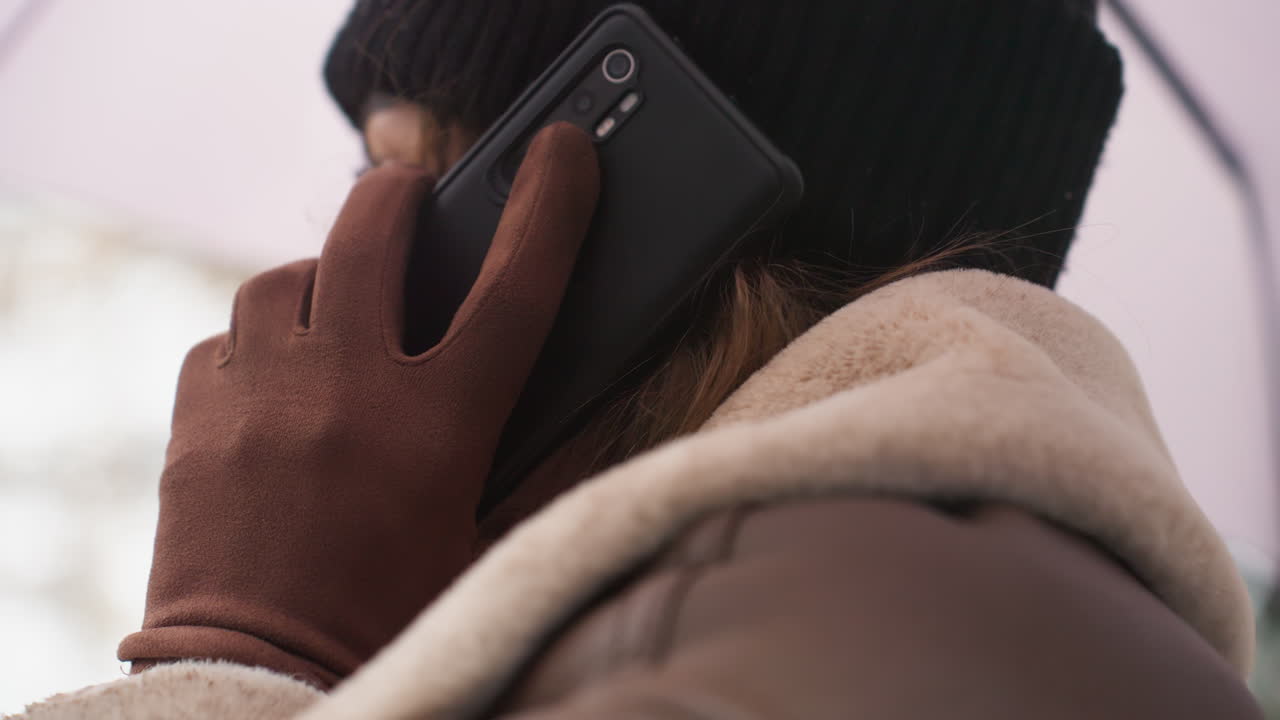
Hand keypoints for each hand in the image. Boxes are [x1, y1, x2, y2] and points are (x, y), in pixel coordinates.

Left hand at [118, 123, 598, 686]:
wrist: (258, 680)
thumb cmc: (385, 619)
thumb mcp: (480, 540)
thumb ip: (522, 460)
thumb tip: (552, 383)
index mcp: (437, 430)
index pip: (515, 287)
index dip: (551, 205)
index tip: (563, 152)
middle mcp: (346, 395)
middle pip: (372, 233)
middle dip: (397, 197)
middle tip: (410, 199)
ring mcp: (260, 400)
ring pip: (281, 276)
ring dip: (315, 281)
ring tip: (333, 316)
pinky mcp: (194, 420)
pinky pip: (223, 339)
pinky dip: (255, 346)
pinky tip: (274, 383)